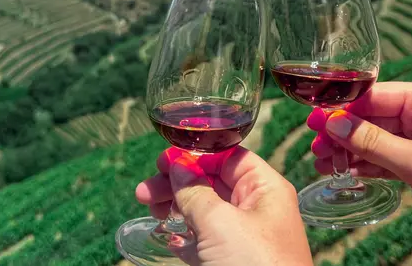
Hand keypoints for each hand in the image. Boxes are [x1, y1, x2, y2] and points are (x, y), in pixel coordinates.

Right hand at [136, 146, 312, 265]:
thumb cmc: (255, 264)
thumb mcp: (220, 222)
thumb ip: (195, 191)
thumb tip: (178, 167)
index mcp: (265, 190)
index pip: (229, 158)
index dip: (196, 155)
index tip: (164, 161)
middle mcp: (257, 210)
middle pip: (213, 183)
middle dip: (178, 183)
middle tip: (145, 190)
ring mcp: (245, 238)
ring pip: (206, 212)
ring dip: (176, 208)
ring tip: (150, 209)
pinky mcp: (233, 262)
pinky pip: (206, 242)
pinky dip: (186, 238)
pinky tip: (169, 238)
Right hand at [307, 82, 411, 264]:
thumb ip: (374, 144)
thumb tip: (334, 125)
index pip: (376, 95)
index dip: (341, 108)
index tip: (313, 119)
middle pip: (374, 117)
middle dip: (343, 132)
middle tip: (314, 147)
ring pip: (379, 140)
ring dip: (351, 150)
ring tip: (322, 162)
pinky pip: (390, 160)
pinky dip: (368, 165)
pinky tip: (346, 171)